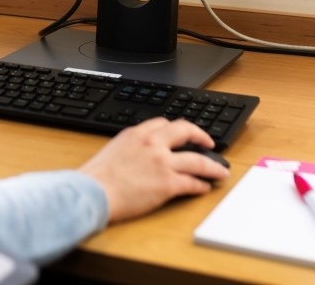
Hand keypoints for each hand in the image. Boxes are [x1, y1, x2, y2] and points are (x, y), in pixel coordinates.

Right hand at [78, 117, 228, 223]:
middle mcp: (153, 143)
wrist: (94, 191)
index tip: (182, 133)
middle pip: (186, 131)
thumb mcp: (114, 148)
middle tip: (209, 143)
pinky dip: (202, 185)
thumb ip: (131, 146)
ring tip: (221, 171)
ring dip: (213, 166)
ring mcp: (162, 163)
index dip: (177, 128)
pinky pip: (192, 182)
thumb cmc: (97, 176)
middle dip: (201, 136)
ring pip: (197, 160)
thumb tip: (141, 152)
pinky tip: (204, 188)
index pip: (163, 123)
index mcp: (137, 133)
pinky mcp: (168, 184)